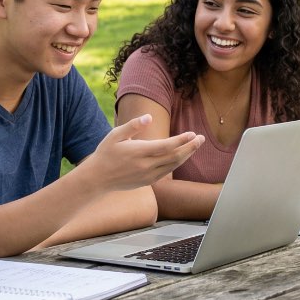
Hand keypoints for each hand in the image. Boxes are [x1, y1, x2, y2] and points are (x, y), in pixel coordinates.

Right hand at [88, 114, 203, 191]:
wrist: (98, 178)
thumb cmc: (105, 153)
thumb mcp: (115, 135)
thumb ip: (133, 126)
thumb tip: (149, 117)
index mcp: (139, 152)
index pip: (166, 146)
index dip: (182, 140)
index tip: (192, 134)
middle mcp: (146, 165)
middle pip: (174, 156)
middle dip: (190, 147)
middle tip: (201, 138)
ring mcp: (148, 175)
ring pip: (173, 165)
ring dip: (186, 155)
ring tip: (195, 146)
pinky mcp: (147, 181)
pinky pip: (166, 172)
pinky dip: (176, 164)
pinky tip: (181, 157)